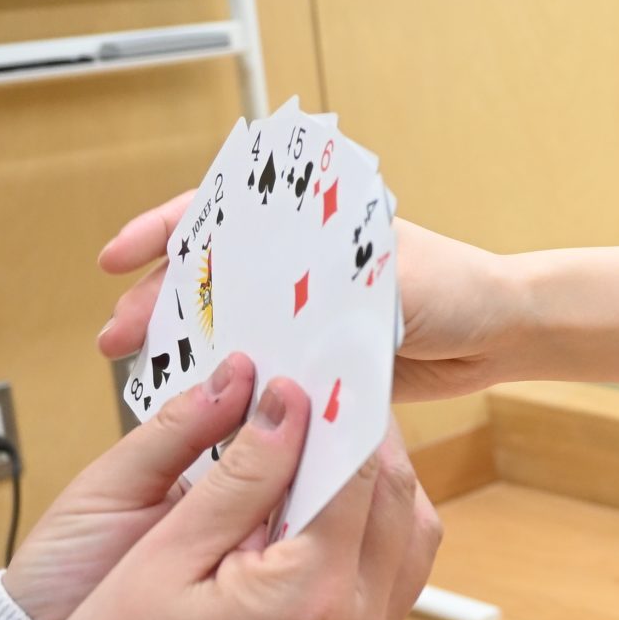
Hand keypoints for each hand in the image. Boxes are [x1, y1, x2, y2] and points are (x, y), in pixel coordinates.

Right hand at [28, 378, 443, 619]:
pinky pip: (391, 587)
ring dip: (379, 488)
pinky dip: (371, 537)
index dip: (344, 408)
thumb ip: (240, 473)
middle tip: (326, 395)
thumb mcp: (166, 556)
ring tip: (320, 448)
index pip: (359, 470)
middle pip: (400, 502)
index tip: (326, 365)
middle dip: (368, 440)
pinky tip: (317, 512)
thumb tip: (289, 401)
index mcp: (313, 596)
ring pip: (410, 543)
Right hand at [96, 193, 521, 400]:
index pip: (219, 215)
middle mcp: (299, 265)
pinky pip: (262, 368)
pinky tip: (195, 405)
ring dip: (184, 347)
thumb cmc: (453, 288)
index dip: (161, 231)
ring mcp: (305, 312)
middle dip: (159, 302)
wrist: (502, 333)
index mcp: (310, 225)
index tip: (115, 258)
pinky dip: (228, 382)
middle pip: (210, 276)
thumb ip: (322, 294)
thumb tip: (264, 318)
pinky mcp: (318, 358)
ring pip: (228, 325)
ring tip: (139, 375)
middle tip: (118, 338)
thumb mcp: (381, 279)